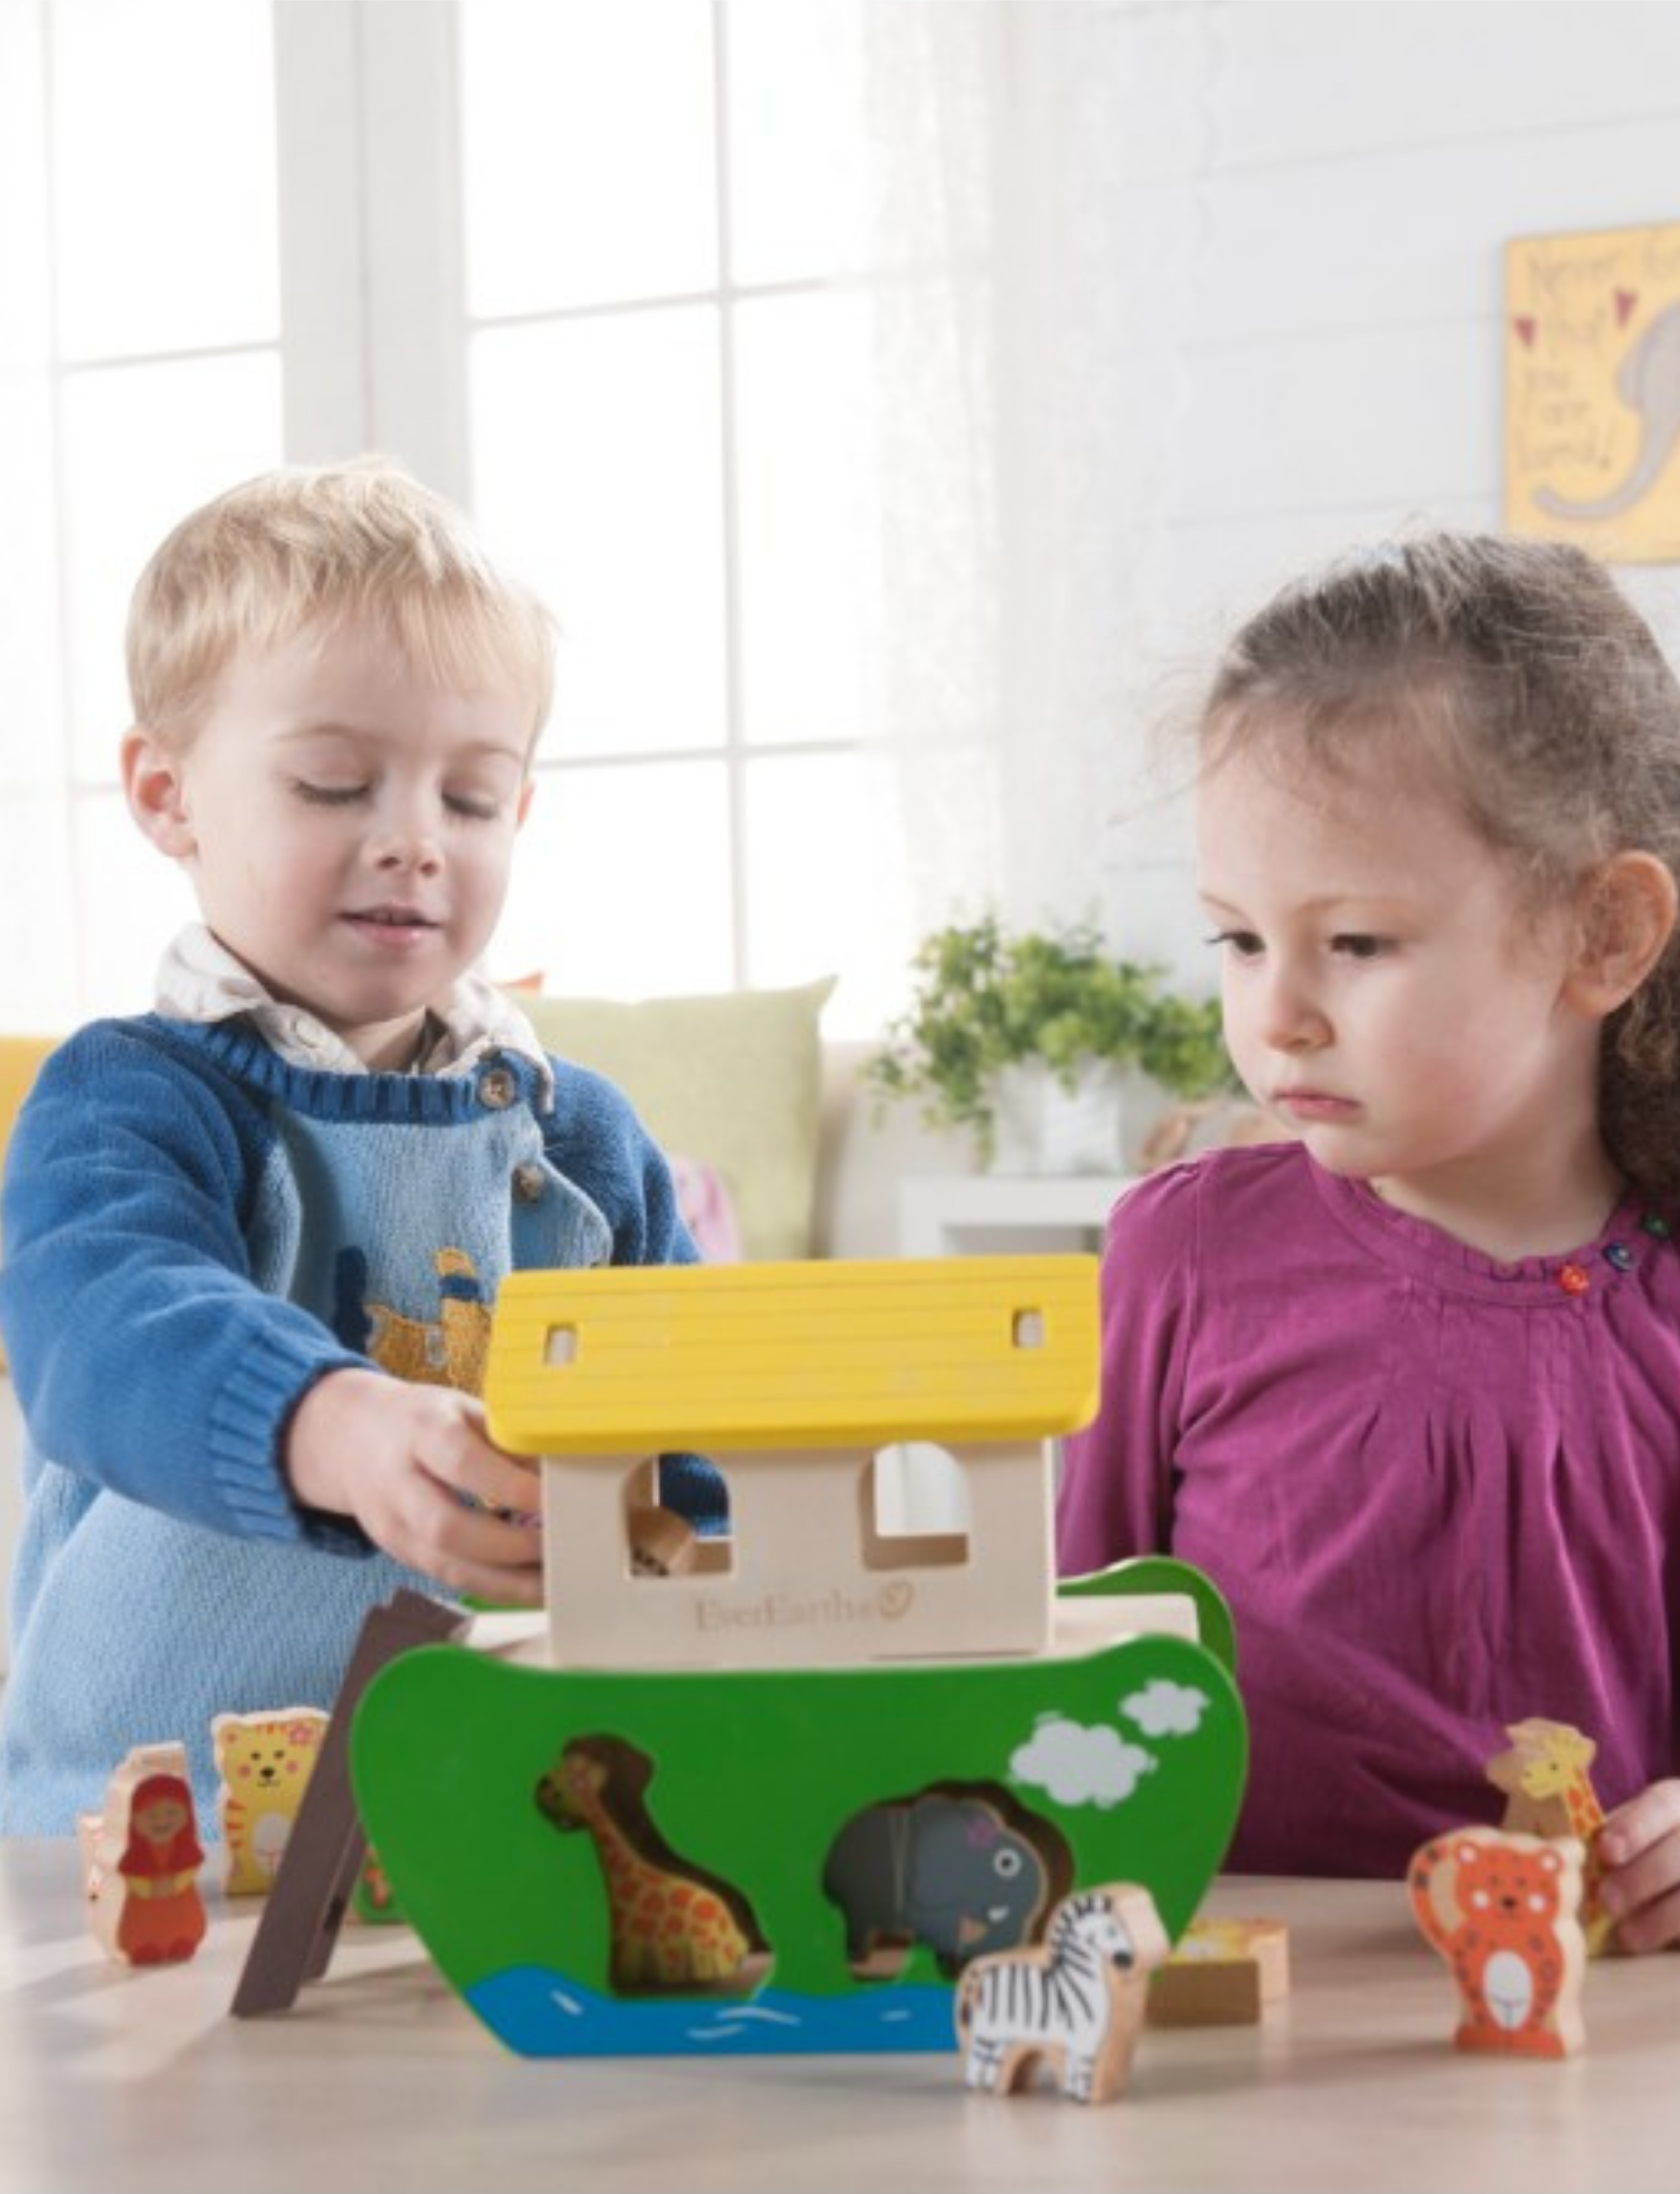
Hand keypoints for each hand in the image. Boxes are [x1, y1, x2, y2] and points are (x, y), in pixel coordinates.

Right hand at [285, 1367, 543, 1606]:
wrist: (352, 1439)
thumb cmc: (423, 1421)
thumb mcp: (464, 1410)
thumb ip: (507, 1439)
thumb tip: (562, 1472)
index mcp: (420, 1431)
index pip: (461, 1462)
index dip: (508, 1486)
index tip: (553, 1499)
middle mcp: (398, 1483)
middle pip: (446, 1527)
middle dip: (509, 1545)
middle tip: (558, 1544)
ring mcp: (393, 1526)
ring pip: (447, 1567)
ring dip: (507, 1581)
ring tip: (555, 1578)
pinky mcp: (400, 1555)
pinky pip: (449, 1580)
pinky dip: (493, 1588)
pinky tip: (530, 1586)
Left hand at [1595, 1778, 1679, 1951]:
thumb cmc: (1653, 1840)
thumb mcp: (1642, 1822)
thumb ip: (1618, 1834)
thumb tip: (1578, 1854)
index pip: (1663, 1803)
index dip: (1634, 1828)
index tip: (1606, 1851)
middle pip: (1679, 1854)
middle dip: (1642, 1878)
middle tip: (1608, 1901)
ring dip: (1661, 1918)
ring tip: (1628, 1936)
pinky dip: (1677, 1935)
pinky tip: (1659, 1947)